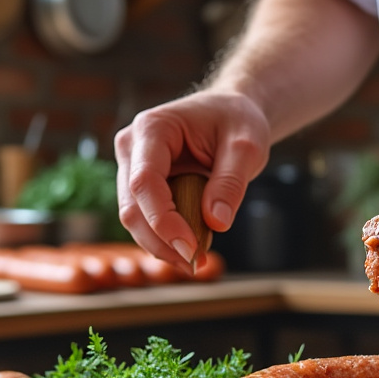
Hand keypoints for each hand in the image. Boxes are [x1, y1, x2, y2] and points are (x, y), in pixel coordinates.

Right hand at [114, 89, 269, 267]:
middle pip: (132, 207)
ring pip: (134, 219)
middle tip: (197, 264)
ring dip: (162, 246)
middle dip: (161, 241)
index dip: (163, 220)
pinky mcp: (140, 186)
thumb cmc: (237, 121)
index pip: (145, 182)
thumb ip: (231, 182)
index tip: (191, 248)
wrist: (230, 113)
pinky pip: (145, 220)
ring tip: (198, 261)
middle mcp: (132, 147)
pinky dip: (166, 240)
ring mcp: (131, 168)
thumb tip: (215, 223)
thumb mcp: (247, 146)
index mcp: (152, 128)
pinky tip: (192, 250)